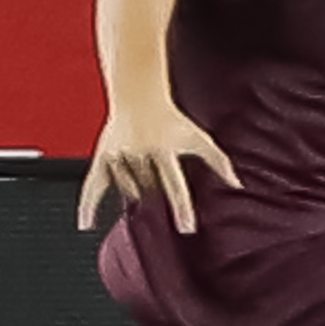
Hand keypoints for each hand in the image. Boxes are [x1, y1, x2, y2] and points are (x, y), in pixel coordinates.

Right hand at [81, 98, 239, 235]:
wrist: (138, 97)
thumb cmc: (171, 119)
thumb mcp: (198, 138)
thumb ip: (219, 162)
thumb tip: (238, 185)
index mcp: (165, 150)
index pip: (175, 185)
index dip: (181, 207)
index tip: (186, 228)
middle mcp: (140, 153)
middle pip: (150, 190)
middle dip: (155, 190)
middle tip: (157, 174)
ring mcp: (119, 156)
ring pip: (129, 191)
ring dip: (138, 189)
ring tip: (143, 167)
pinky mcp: (102, 158)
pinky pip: (92, 187)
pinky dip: (88, 207)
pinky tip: (86, 225)